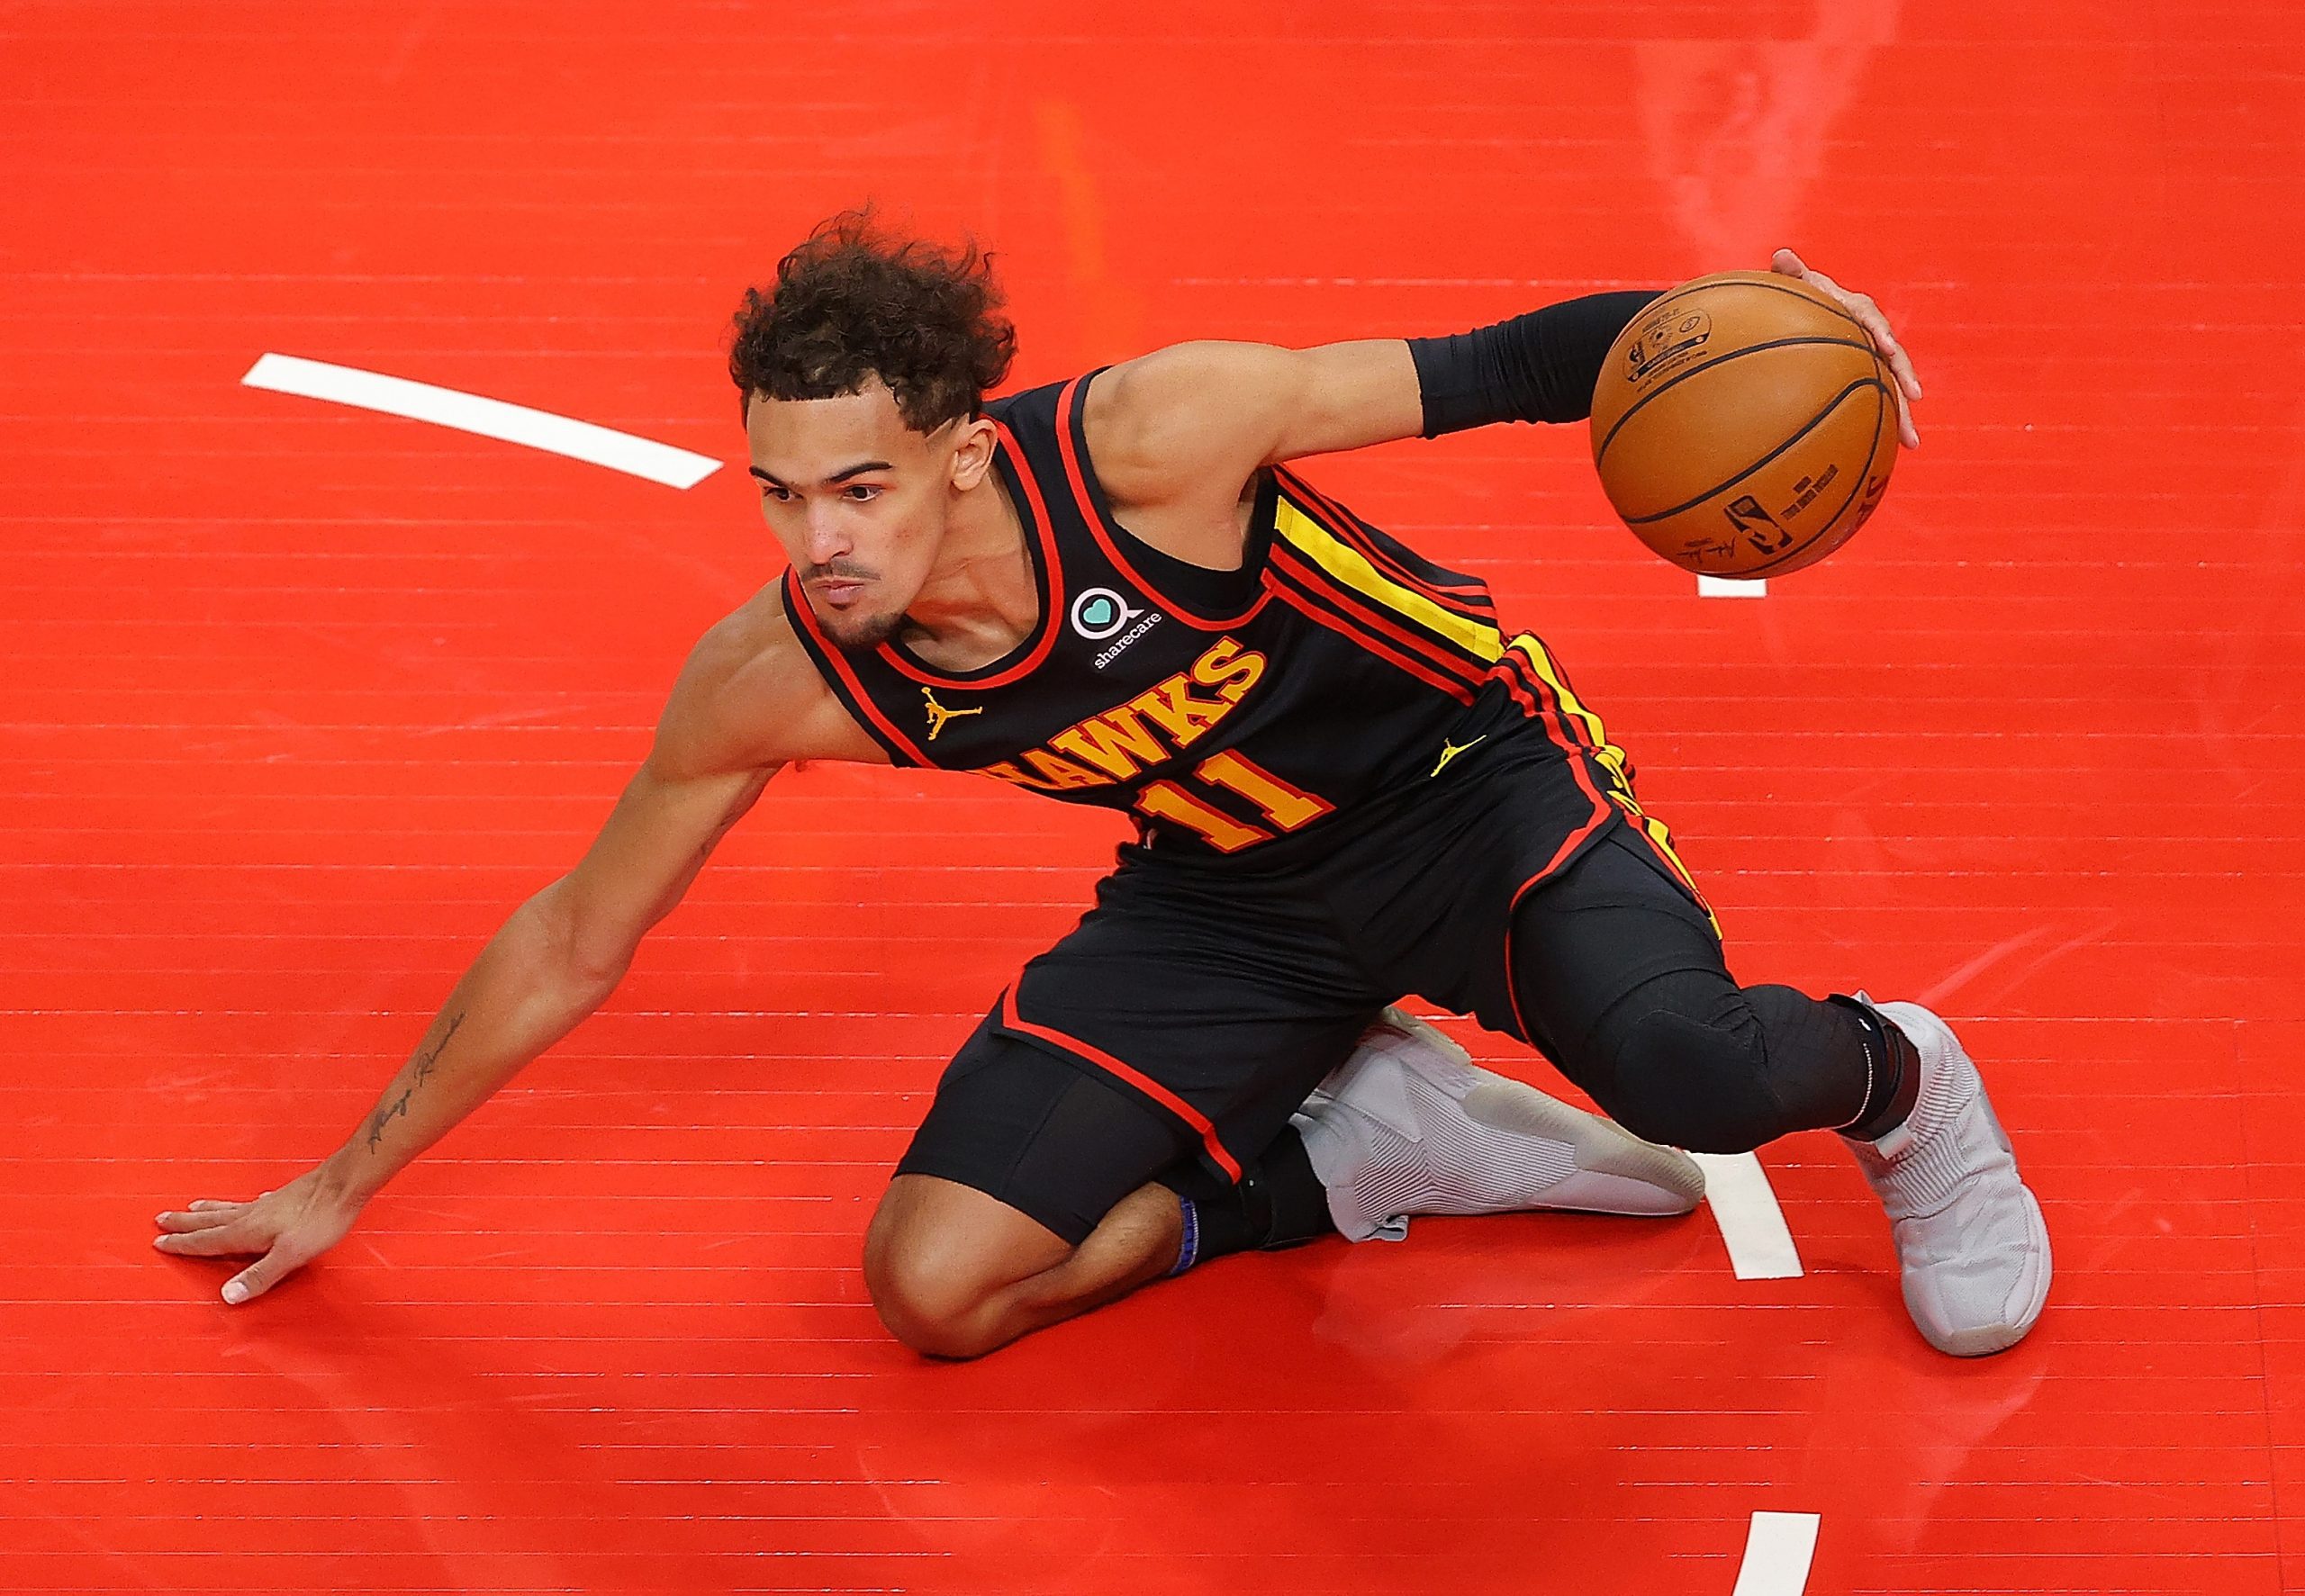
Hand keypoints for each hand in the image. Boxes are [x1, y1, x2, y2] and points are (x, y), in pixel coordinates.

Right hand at [153, 1165, 364, 1304]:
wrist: (346, 1184)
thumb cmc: (320, 1220)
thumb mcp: (290, 1255)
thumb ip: (259, 1276)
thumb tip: (227, 1296)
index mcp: (247, 1231)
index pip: (207, 1241)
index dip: (183, 1244)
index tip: (158, 1242)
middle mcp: (251, 1215)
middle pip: (211, 1220)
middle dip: (185, 1223)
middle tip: (161, 1218)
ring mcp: (267, 1205)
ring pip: (228, 1209)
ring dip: (207, 1211)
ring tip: (192, 1207)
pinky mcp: (284, 1199)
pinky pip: (252, 1203)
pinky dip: (241, 1205)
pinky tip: (251, 1203)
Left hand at [1770, 248, 1922, 448]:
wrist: (1804, 314)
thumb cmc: (1799, 298)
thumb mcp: (1796, 286)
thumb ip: (1792, 275)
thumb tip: (1781, 254)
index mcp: (1855, 309)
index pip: (1871, 319)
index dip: (1881, 332)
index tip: (1887, 347)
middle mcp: (1870, 335)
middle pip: (1892, 357)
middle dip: (1905, 377)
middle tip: (1914, 397)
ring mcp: (1870, 359)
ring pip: (1890, 385)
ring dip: (1902, 413)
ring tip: (1912, 442)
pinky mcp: (1866, 379)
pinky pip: (1877, 402)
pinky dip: (1884, 424)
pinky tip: (1890, 454)